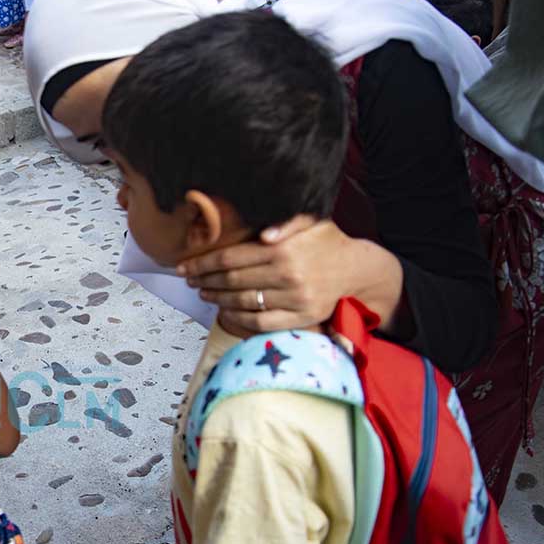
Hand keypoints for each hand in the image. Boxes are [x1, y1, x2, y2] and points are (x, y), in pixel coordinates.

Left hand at [178, 216, 356, 331]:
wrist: (358, 270)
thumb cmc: (328, 242)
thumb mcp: (312, 221)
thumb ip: (288, 221)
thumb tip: (264, 234)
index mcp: (283, 250)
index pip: (231, 258)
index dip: (203, 263)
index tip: (185, 266)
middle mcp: (287, 275)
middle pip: (232, 280)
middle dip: (204, 280)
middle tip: (189, 280)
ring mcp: (293, 299)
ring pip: (243, 302)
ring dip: (217, 298)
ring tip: (203, 293)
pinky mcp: (300, 318)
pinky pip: (260, 322)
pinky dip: (238, 319)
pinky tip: (225, 312)